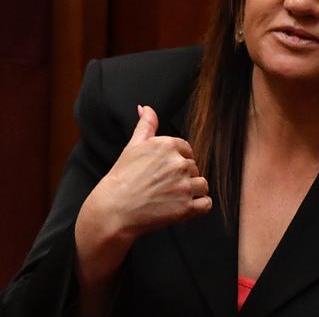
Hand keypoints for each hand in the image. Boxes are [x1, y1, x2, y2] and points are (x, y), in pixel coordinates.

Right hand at [79, 105, 211, 245]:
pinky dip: (198, 207)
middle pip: (194, 168)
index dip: (176, 162)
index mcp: (168, 145)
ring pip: (202, 185)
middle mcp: (178, 164)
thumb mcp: (132, 147)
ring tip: (171, 197)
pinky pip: (206, 204)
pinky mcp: (186, 208)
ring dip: (192, 192)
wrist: (112, 211)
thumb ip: (145, 125)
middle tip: (162, 186)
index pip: (187, 151)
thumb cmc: (121, 179)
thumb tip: (146, 108)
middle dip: (182, 177)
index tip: (163, 172)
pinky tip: (182, 207)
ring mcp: (183, 186)